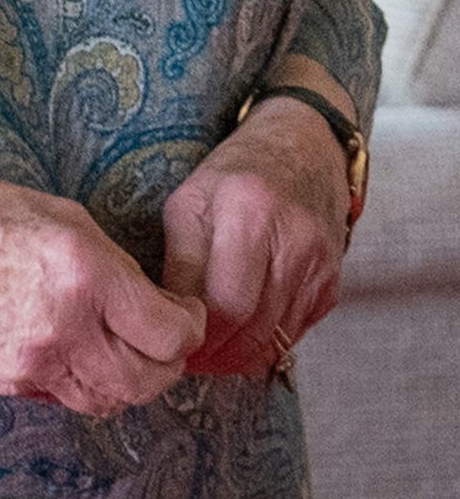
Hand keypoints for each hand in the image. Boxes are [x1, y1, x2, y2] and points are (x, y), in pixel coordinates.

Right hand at [0, 166, 205, 415]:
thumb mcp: (66, 215)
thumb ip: (114, 265)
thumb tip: (148, 305)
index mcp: (83, 273)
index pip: (167, 333)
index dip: (189, 326)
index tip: (186, 313)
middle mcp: (65, 326)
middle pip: (147, 379)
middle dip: (168, 362)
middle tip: (167, 338)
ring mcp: (35, 362)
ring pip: (111, 399)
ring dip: (132, 380)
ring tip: (130, 350)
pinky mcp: (11, 382)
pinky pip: (70, 398)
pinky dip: (90, 382)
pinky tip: (84, 351)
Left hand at [161, 98, 349, 377]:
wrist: (304, 148)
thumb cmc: (237, 171)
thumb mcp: (192, 198)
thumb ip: (180, 260)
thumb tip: (172, 320)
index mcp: (250, 213)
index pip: (224, 306)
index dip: (195, 337)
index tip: (172, 342)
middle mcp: (294, 243)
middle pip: (252, 333)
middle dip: (215, 355)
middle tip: (187, 356)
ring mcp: (320, 268)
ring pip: (274, 343)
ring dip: (237, 357)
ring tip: (208, 349)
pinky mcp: (332, 286)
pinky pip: (294, 335)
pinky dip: (264, 345)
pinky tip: (240, 333)